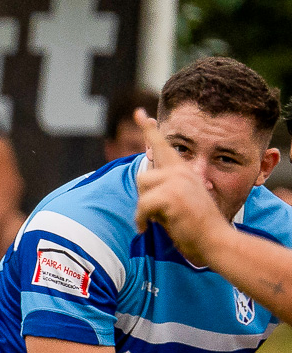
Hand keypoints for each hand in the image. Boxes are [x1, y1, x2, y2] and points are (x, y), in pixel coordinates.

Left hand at [135, 112, 229, 262]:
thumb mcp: (180, 201)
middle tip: (164, 213)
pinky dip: (142, 219)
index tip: (138, 113)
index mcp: (184, 170)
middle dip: (145, 199)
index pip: (163, 146)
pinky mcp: (170, 195)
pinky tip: (151, 227)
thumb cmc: (196, 225)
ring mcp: (177, 181)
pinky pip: (142, 205)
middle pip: (142, 176)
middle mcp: (181, 171)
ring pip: (141, 190)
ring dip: (145, 210)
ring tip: (164, 219)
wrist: (214, 239)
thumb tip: (144, 180)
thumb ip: (166, 188)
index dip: (149, 130)